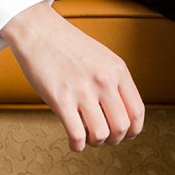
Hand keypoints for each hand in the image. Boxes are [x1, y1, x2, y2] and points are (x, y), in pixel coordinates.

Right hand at [0, 2, 143, 151]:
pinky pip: (77, 135)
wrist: (36, 29)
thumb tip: (123, 112)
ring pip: (101, 134)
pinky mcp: (60, 98)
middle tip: (103, 136)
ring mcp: (82, 89)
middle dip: (114, 139)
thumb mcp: (101, 56)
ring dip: (95, 142)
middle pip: (122, 127)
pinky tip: (73, 142)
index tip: (125, 134)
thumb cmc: (66, 44)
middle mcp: (103, 80)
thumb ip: (114, 80)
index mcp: (117, 70)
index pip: (137, 112)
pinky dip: (77, 146)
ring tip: (86, 136)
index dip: (133, 130)